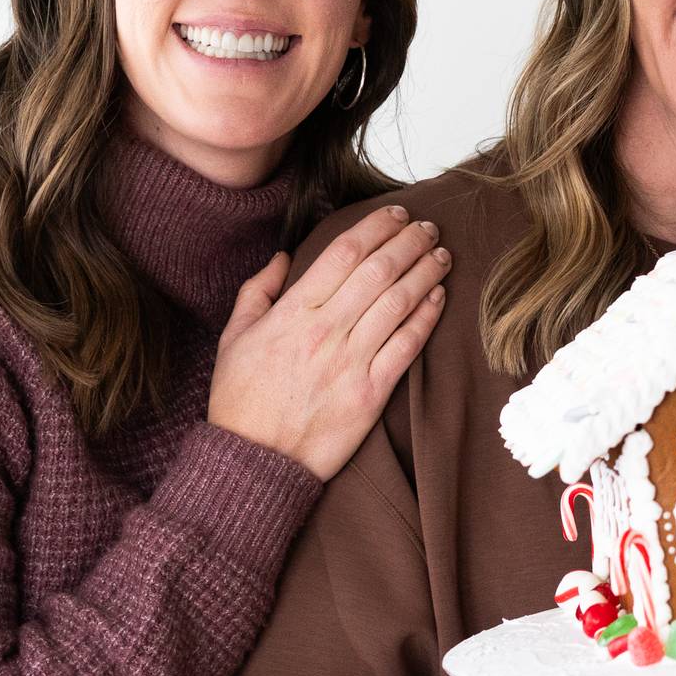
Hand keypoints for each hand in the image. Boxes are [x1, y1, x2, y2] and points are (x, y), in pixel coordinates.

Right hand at [208, 206, 449, 478]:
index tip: (395, 214)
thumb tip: (284, 256)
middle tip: (428, 226)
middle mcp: (325, 332)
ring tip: (441, 254)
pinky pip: (406, 347)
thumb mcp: (234, 337)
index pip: (343, 253)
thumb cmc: (241, 400)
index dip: (375, 227)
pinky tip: (439, 296)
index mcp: (292, 313)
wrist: (254, 462)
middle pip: (378, 271)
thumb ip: (258, 291)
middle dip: (409, 241)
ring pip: (398, 303)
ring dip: (425, 272)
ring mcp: (350, 363)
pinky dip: (427, 317)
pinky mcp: (371, 394)